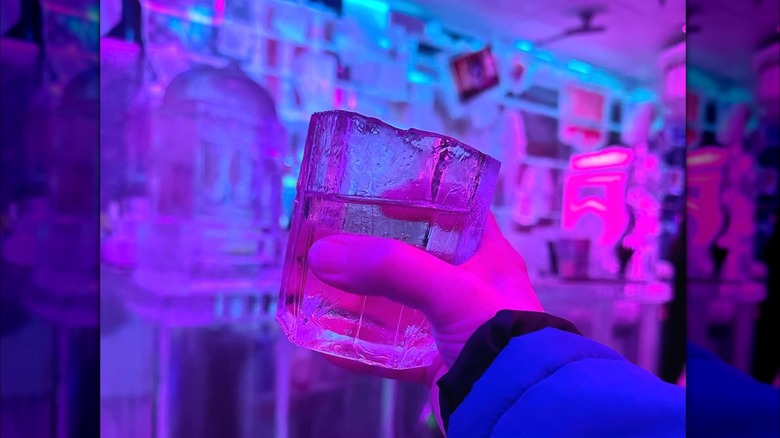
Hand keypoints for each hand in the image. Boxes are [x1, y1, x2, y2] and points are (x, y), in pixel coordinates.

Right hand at [307, 213, 541, 428]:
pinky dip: (362, 347)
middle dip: (377, 249)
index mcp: (486, 255)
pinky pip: (392, 350)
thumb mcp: (451, 291)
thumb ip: (391, 268)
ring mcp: (451, 325)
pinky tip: (331, 344)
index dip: (419, 197)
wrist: (518, 410)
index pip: (454, 209)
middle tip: (338, 238)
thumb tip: (324, 253)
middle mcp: (469, 286)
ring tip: (325, 285)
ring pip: (399, 303)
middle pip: (416, 255)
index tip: (378, 194)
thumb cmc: (502, 339)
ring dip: (363, 297)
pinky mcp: (437, 360)